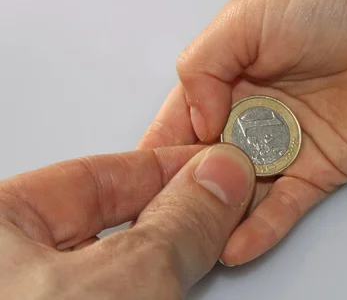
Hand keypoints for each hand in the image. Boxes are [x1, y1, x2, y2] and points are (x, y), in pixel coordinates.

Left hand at [0, 144, 254, 298]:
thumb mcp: (124, 279)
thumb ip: (179, 220)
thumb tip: (218, 178)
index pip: (91, 175)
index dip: (164, 166)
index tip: (210, 164)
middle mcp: (7, 261)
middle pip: (107, 215)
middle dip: (175, 206)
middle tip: (222, 200)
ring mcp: (31, 294)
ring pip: (116, 260)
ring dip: (172, 249)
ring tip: (214, 240)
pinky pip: (118, 292)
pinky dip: (158, 284)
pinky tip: (185, 280)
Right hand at [139, 0, 346, 264]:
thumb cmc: (335, 11)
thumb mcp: (248, 16)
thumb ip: (205, 63)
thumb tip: (194, 121)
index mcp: (227, 80)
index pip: (178, 122)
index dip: (156, 150)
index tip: (133, 179)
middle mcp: (250, 117)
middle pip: (203, 165)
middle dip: (181, 192)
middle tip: (160, 216)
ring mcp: (283, 150)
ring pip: (239, 193)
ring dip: (215, 217)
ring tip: (191, 240)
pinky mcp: (317, 173)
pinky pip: (283, 208)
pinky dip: (258, 229)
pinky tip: (234, 245)